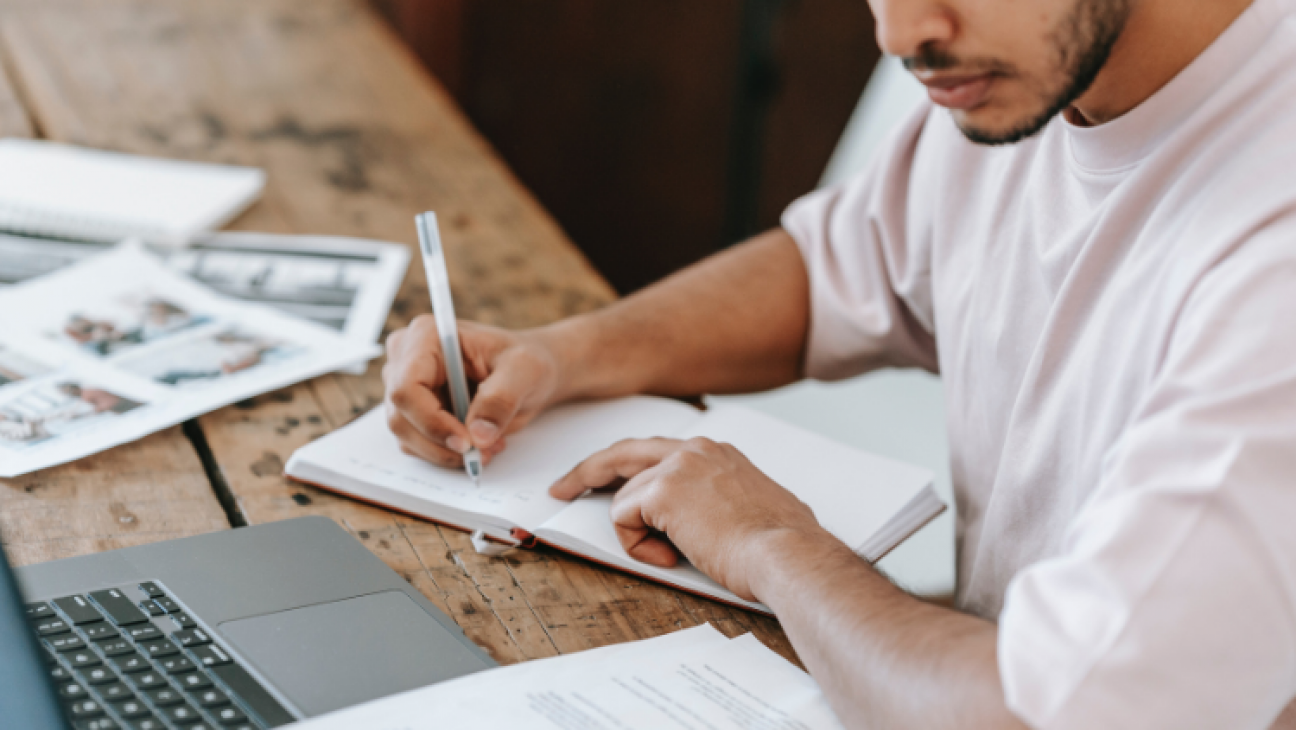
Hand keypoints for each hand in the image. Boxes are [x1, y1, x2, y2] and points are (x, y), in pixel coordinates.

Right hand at [383, 316, 559, 467]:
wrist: (526, 374)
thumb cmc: (524, 361)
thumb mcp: (523, 371)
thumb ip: (500, 399)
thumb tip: (478, 435)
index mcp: (427, 336)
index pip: (406, 387)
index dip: (431, 421)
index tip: (465, 442)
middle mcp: (406, 359)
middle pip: (400, 416)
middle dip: (441, 443)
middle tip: (481, 452)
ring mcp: (406, 387)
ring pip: (406, 436)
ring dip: (446, 452)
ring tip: (488, 446)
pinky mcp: (413, 412)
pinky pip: (417, 444)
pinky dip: (446, 453)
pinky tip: (477, 444)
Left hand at [549, 437, 826, 601]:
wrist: (787, 554)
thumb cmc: (780, 545)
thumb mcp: (756, 509)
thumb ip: (729, 502)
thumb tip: (726, 520)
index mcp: (716, 453)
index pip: (656, 451)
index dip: (626, 468)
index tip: (605, 480)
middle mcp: (695, 450)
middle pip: (623, 452)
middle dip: (587, 471)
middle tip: (563, 488)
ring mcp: (677, 467)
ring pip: (624, 497)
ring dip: (638, 534)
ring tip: (673, 555)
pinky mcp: (661, 491)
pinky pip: (623, 519)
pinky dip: (637, 545)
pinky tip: (671, 556)